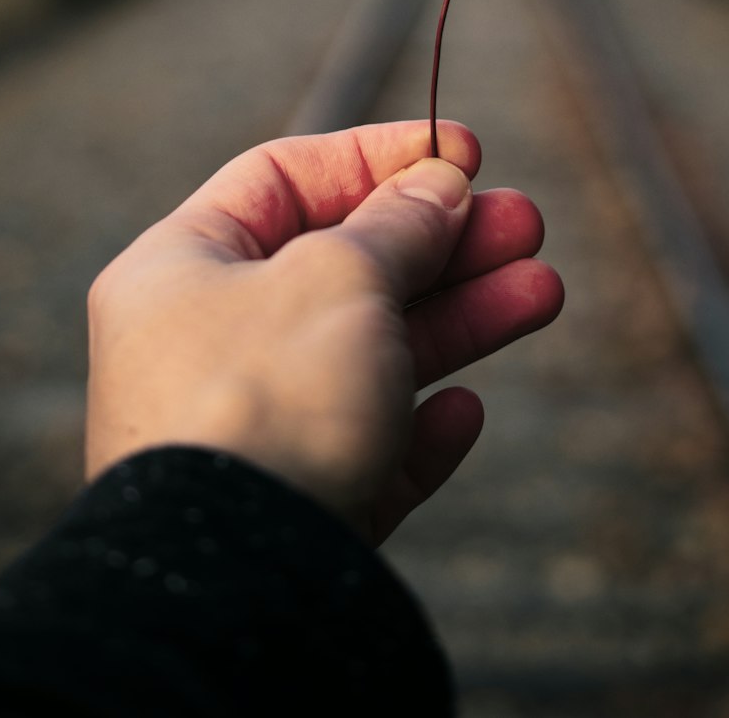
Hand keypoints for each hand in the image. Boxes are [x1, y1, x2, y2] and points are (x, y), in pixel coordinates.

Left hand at [85, 121, 562, 542]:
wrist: (236, 577)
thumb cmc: (267, 395)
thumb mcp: (341, 274)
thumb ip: (397, 223)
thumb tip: (437, 185)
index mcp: (182, 269)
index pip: (283, 178)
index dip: (377, 156)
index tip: (463, 150)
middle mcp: (205, 345)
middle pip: (342, 268)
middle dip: (443, 244)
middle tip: (526, 222)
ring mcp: (249, 431)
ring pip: (369, 356)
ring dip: (459, 320)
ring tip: (546, 291)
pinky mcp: (292, 507)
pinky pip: (365, 449)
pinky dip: (417, 429)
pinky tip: (463, 414)